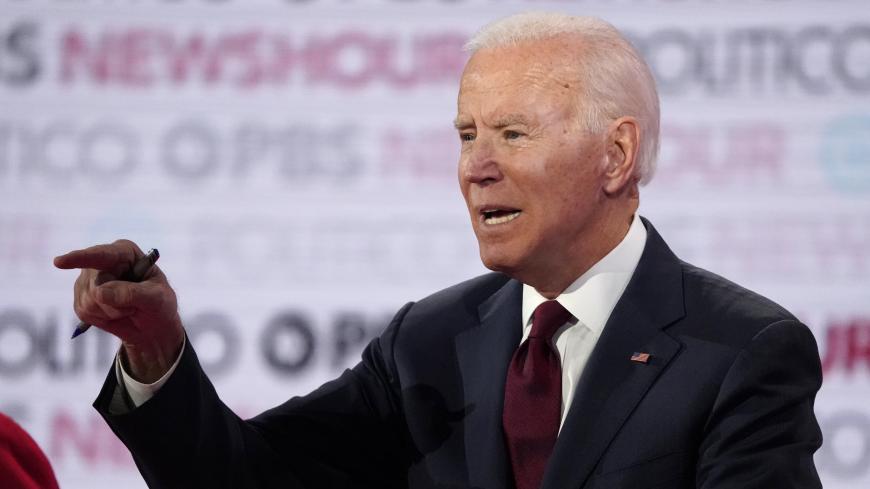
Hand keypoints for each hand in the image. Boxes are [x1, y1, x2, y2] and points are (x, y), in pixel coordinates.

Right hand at [54, 239, 184, 383]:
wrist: (151, 325)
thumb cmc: (159, 305)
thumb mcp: (157, 299)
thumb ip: (132, 293)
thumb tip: (99, 292)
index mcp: (124, 253)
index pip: (101, 255)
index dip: (80, 258)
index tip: (59, 262)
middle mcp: (101, 261)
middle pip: (95, 285)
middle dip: (116, 303)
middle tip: (135, 306)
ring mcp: (88, 279)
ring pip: (88, 301)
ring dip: (110, 312)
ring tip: (127, 308)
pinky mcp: (81, 297)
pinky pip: (83, 311)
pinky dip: (101, 318)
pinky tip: (114, 314)